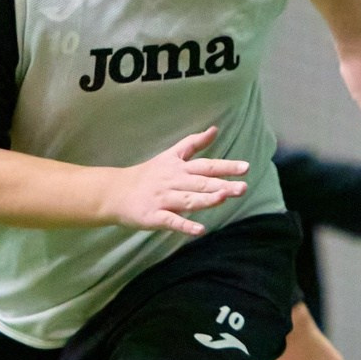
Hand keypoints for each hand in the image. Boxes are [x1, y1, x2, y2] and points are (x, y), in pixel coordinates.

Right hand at [107, 128, 248, 236]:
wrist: (115, 192)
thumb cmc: (147, 174)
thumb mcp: (170, 155)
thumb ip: (193, 143)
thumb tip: (215, 129)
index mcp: (179, 167)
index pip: (206, 166)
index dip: (225, 166)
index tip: (245, 167)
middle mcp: (173, 181)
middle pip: (200, 183)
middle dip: (222, 185)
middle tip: (243, 188)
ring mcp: (163, 199)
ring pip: (188, 200)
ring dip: (206, 200)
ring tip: (223, 198)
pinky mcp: (154, 216)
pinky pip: (171, 221)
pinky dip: (185, 225)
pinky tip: (200, 230)